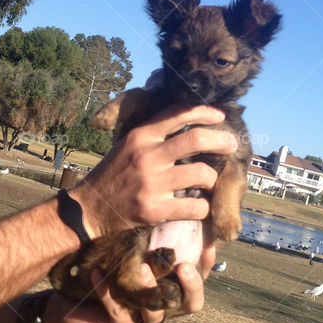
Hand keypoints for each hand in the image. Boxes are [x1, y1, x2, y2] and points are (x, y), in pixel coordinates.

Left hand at [42, 245, 213, 322]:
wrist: (72, 309)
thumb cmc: (105, 278)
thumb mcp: (130, 258)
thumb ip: (150, 245)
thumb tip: (169, 210)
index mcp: (172, 295)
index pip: (198, 281)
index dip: (206, 266)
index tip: (208, 245)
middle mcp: (164, 313)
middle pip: (190, 304)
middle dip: (191, 285)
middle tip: (184, 266)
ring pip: (157, 314)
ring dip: (150, 289)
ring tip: (142, 268)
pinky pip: (120, 314)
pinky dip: (109, 293)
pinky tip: (98, 275)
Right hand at [68, 105, 235, 239]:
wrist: (90, 208)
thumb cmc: (114, 174)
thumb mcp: (128, 144)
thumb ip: (154, 132)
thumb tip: (188, 119)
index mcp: (141, 136)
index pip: (179, 113)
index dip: (205, 112)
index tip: (220, 117)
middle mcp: (148, 156)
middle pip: (197, 140)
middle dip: (222, 141)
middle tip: (231, 146)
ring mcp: (152, 184)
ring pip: (201, 174)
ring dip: (213, 179)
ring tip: (211, 182)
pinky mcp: (155, 210)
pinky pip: (195, 206)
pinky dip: (204, 207)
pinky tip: (201, 206)